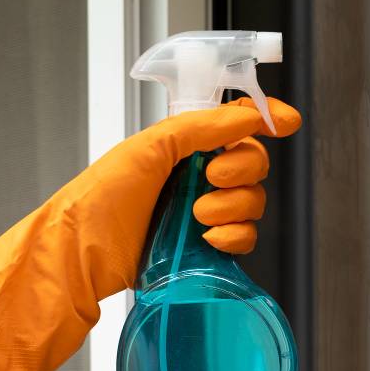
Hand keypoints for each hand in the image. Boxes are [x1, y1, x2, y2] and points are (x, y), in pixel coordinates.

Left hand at [0, 98, 299, 370]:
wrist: (84, 254)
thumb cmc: (101, 199)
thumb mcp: (151, 147)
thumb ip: (205, 127)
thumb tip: (252, 115)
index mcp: (186, 145)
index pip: (238, 124)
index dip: (266, 119)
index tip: (285, 122)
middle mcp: (200, 176)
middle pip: (254, 164)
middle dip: (241, 171)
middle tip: (211, 177)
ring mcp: (206, 212)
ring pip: (253, 202)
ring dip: (231, 208)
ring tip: (197, 216)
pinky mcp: (209, 247)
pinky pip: (245, 238)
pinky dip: (233, 237)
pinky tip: (207, 240)